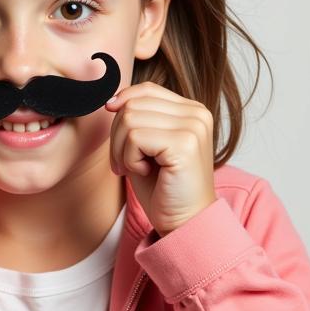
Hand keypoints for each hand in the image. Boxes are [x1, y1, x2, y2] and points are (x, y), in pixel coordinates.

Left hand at [105, 83, 216, 234]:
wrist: (184, 220)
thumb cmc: (162, 186)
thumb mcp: (145, 145)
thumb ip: (135, 118)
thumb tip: (112, 99)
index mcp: (191, 110)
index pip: (145, 90)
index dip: (122, 107)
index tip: (119, 136)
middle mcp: (197, 113)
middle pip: (133, 104)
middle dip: (117, 136)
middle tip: (126, 162)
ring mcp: (193, 127)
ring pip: (130, 119)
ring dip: (122, 149)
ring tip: (136, 168)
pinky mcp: (185, 144)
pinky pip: (135, 138)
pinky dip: (130, 159)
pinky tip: (145, 172)